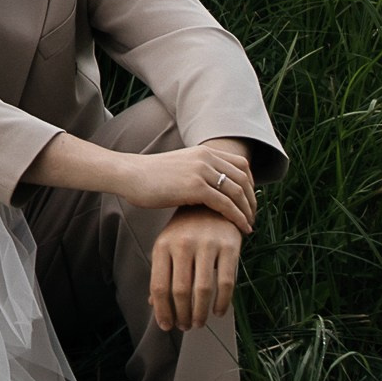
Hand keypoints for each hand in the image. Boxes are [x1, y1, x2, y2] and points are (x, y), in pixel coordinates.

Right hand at [99, 139, 257, 234]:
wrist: (129, 175)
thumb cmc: (148, 176)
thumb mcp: (179, 167)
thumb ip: (196, 173)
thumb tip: (206, 190)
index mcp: (204, 151)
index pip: (241, 164)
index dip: (250, 184)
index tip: (249, 201)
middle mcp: (206, 158)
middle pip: (244, 178)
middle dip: (252, 199)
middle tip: (252, 216)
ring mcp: (201, 171)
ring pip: (237, 192)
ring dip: (247, 211)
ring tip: (248, 225)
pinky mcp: (195, 187)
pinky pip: (225, 204)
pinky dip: (237, 217)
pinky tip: (241, 228)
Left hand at [148, 210, 244, 331]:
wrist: (212, 202)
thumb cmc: (185, 229)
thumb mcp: (167, 245)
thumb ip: (161, 273)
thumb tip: (153, 305)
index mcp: (163, 245)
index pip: (159, 286)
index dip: (162, 311)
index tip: (167, 326)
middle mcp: (183, 244)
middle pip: (181, 291)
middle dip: (182, 315)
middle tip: (186, 327)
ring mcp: (207, 244)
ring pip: (203, 290)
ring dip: (201, 313)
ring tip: (199, 323)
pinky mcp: (229, 246)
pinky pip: (227, 282)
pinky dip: (222, 302)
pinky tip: (219, 311)